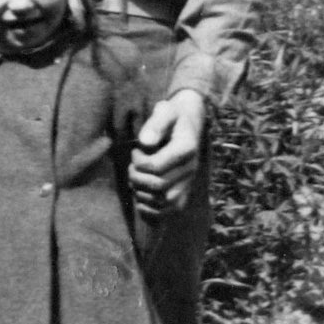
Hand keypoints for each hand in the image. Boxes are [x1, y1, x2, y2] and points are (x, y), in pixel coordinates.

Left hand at [130, 90, 206, 217]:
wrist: (188, 125)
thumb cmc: (173, 117)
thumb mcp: (166, 110)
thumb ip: (156, 123)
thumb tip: (145, 143)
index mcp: (187, 149)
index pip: (156, 166)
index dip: (138, 161)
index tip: (136, 151)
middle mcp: (191, 169)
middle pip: (158, 186)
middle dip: (136, 177)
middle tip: (132, 166)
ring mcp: (188, 184)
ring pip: (162, 202)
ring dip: (141, 192)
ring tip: (136, 178)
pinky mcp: (183, 196)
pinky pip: (166, 213)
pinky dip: (148, 209)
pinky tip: (140, 194)